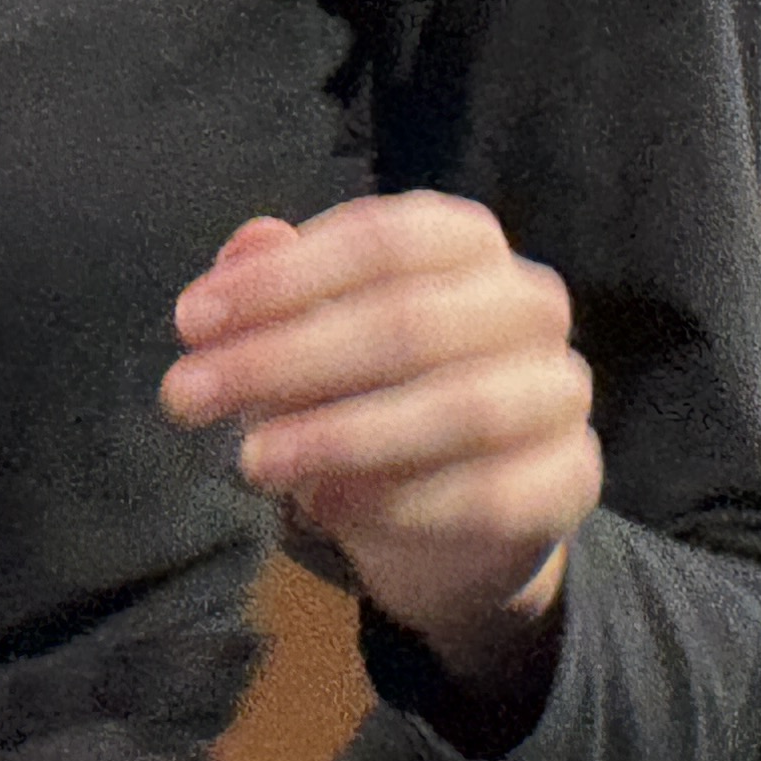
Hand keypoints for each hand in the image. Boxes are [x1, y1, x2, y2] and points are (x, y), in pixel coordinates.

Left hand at [162, 192, 599, 694]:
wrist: (458, 523)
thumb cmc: (377, 400)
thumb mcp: (313, 343)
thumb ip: (280, 293)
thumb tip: (248, 243)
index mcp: (467, 244)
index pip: (382, 238)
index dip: (282, 278)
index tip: (189, 323)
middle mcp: (528, 303)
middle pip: (410, 318)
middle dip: (287, 358)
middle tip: (188, 396)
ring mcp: (558, 391)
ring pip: (460, 405)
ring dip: (343, 434)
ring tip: (254, 460)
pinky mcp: (571, 478)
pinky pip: (492, 493)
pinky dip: (404, 503)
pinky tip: (329, 509)